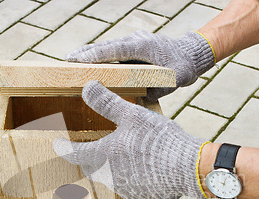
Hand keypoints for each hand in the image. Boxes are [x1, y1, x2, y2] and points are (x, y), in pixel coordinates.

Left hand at [53, 81, 207, 198]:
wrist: (188, 168)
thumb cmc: (159, 140)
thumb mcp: (132, 115)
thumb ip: (107, 103)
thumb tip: (87, 86)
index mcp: (104, 155)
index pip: (74, 153)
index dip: (64, 148)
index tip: (56, 145)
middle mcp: (110, 176)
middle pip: (91, 168)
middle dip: (87, 160)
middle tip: (87, 151)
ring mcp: (126, 189)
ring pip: (110, 179)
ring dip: (110, 169)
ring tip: (119, 158)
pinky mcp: (141, 197)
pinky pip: (129, 187)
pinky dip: (129, 178)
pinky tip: (141, 169)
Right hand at [66, 31, 214, 100]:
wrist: (191, 54)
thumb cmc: (183, 66)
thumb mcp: (176, 78)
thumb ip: (161, 87)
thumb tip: (146, 97)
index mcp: (144, 47)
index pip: (116, 50)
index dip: (97, 55)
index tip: (80, 59)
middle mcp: (136, 41)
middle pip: (107, 46)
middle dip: (86, 52)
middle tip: (67, 60)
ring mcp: (133, 42)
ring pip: (108, 47)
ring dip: (90, 53)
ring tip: (71, 60)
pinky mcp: (132, 48)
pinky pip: (113, 51)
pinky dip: (99, 55)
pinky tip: (87, 63)